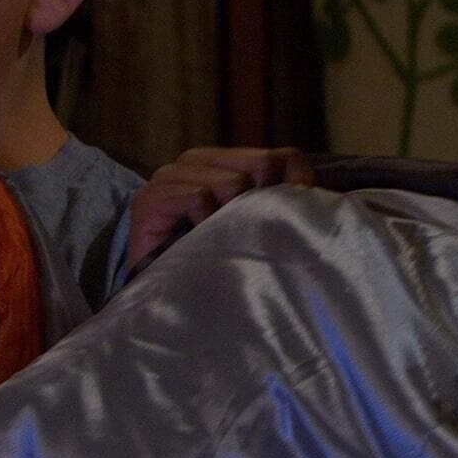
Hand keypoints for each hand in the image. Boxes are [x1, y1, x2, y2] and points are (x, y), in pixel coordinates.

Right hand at [124, 146, 313, 275]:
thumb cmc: (215, 262)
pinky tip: (198, 244)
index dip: (295, 184)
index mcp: (223, 160)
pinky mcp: (150, 199)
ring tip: (221, 242)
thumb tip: (307, 185)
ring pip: (232, 182)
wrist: (165, 300)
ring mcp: (169, 176)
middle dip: (263, 204)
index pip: (280, 156)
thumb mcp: (256, 225)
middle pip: (261, 163)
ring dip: (232, 218)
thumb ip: (281, 198)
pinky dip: (204, 223)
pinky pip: (197, 198)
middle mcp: (195, 161)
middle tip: (249, 235)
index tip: (293, 216)